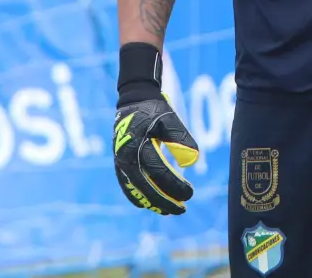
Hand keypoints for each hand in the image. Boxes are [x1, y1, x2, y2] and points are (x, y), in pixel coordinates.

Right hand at [113, 44, 199, 214]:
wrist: (133, 100)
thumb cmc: (155, 110)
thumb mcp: (170, 119)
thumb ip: (181, 139)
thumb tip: (192, 162)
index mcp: (138, 145)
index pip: (158, 172)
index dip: (175, 185)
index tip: (190, 194)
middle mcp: (126, 157)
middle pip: (145, 186)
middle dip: (164, 201)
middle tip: (181, 209)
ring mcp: (120, 162)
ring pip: (135, 189)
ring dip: (151, 202)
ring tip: (168, 211)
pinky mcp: (119, 164)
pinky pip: (127, 185)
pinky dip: (138, 197)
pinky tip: (150, 205)